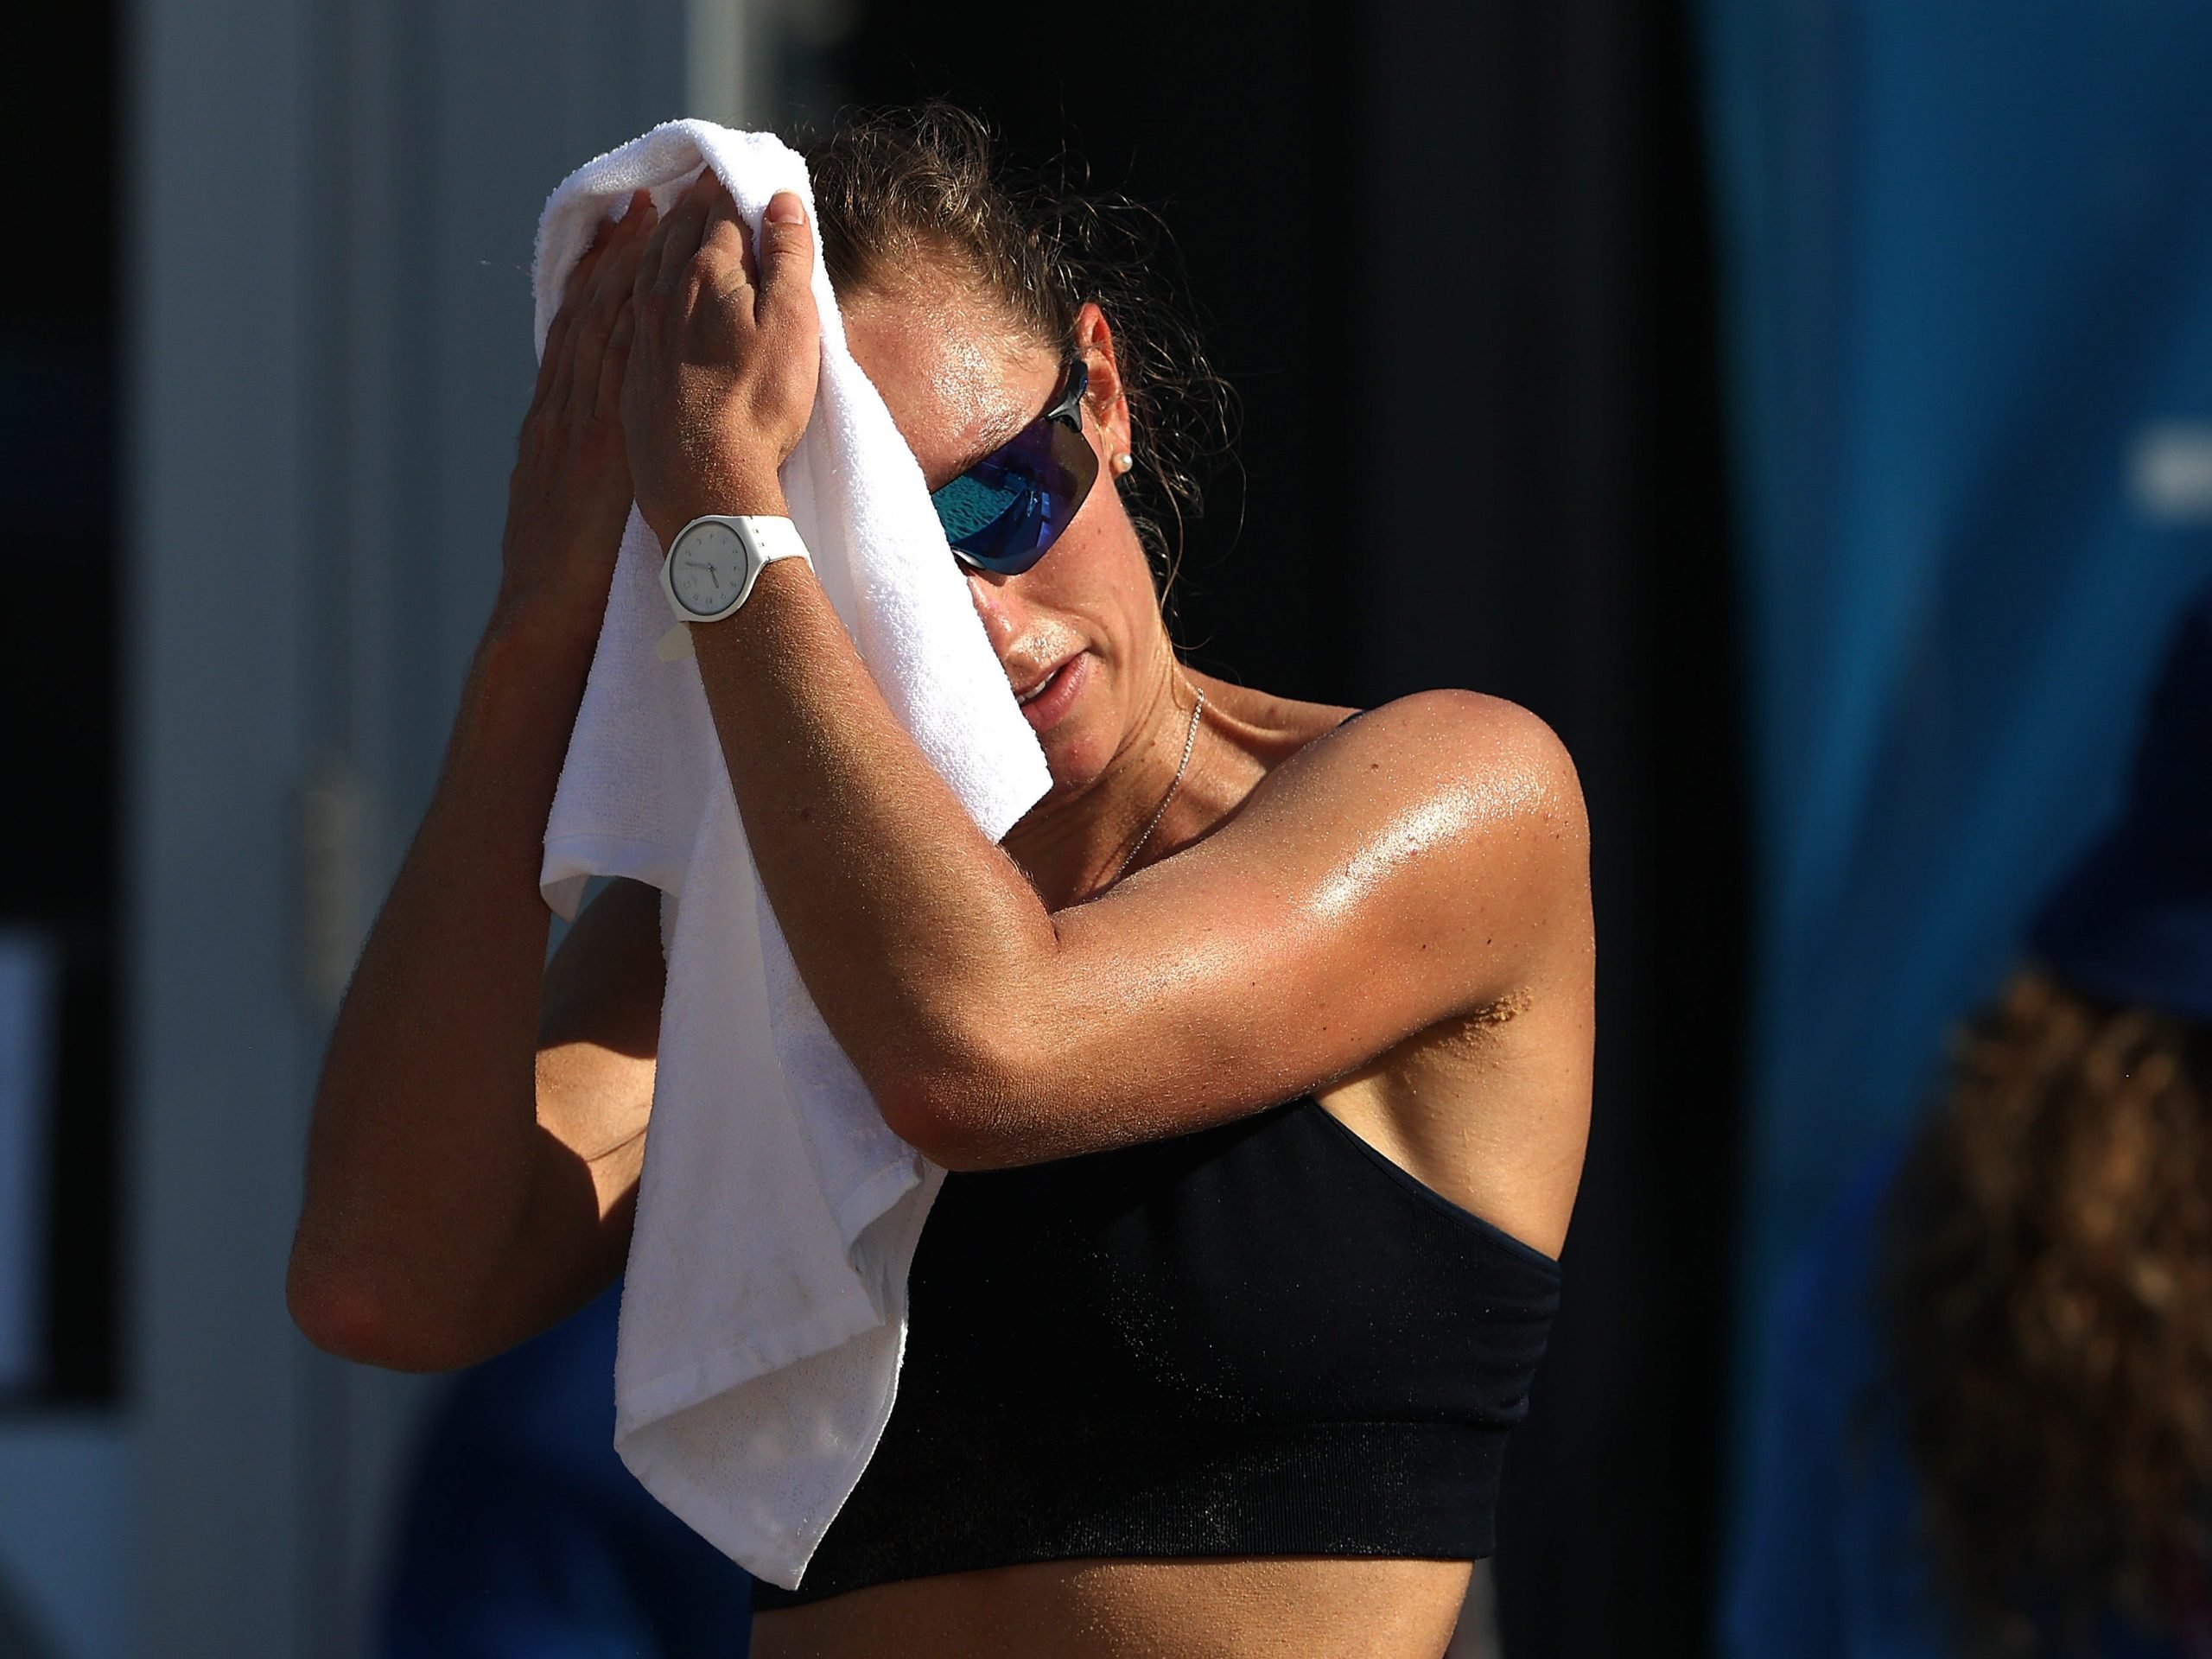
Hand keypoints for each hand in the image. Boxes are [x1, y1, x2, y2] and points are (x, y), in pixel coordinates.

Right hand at [493, 191, 656, 653]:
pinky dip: (629, 326)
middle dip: (612, 257)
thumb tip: (586, 451)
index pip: (572, 337)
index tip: (617, 237)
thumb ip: (573, 470)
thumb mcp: (559, 509)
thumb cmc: (561, 580)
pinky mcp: (597, 449)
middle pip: (585, 317)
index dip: (594, 283)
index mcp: (550, 427)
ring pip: (597, 330)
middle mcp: (558, 414)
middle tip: (639, 200)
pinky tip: (652, 289)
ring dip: (625, 271)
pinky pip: (613, 372)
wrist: (543, 618)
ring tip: (652, 221)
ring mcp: (575, 427)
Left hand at [621, 171, 821, 544]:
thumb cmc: (757, 404)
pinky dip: (627, 277)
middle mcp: (665, 292)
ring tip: (658, 215)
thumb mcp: (791, 325)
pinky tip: (629, 283)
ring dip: (653, 234)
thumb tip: (779, 200)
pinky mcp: (630, 369)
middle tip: (700, 182)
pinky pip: (623, 303)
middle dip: (691, 203)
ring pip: (644, 264)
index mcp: (707, 273)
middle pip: (675, 232)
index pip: (719, 214)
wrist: (700, 479)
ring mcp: (642, 331)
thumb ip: (787, 259)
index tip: (737, 174)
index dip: (731, 191)